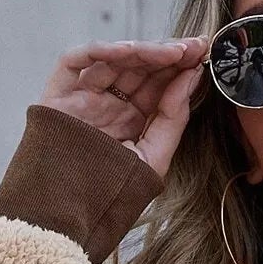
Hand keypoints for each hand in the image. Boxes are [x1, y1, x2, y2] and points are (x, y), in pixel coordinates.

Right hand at [37, 37, 209, 178]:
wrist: (68, 217)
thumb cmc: (110, 195)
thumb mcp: (153, 159)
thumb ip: (173, 119)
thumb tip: (191, 77)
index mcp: (131, 121)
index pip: (157, 86)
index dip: (179, 68)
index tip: (204, 55)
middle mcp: (108, 106)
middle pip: (138, 69)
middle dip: (167, 54)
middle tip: (194, 46)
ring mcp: (83, 98)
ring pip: (112, 60)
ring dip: (144, 50)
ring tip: (172, 51)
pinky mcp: (58, 95)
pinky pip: (77, 62)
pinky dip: (103, 51)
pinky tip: (132, 50)